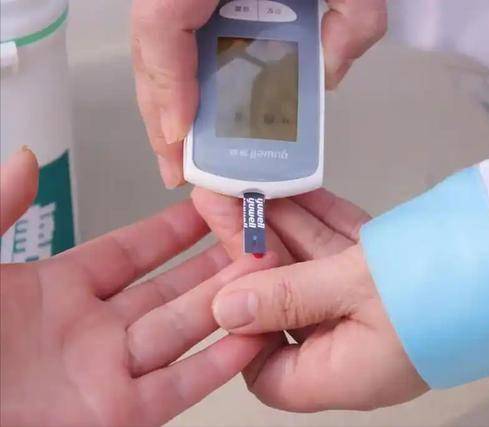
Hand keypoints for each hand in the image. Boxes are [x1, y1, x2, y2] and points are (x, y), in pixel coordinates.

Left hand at [0, 148, 275, 426]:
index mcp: (50, 292)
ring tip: (270, 275)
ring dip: (227, 304)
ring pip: (183, 332)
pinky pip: (178, 387)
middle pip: (168, 289)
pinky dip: (218, 363)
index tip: (207, 206)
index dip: (170, 229)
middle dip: (214, 262)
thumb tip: (26, 158)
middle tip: (256, 236)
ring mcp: (105, 375)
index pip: (129, 252)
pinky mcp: (115, 417)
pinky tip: (253, 335)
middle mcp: (88, 332)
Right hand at [131, 0, 386, 187]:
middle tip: (174, 168)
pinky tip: (201, 97)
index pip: (161, 22)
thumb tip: (330, 73)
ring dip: (169, 94)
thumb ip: (357, 18)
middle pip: (151, 43)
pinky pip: (180, 26)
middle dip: (161, 111)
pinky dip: (186, 66)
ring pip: (160, 38)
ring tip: (181, 147)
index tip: (180, 138)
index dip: (167, 86)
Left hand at [191, 188, 427, 411]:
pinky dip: (322, 220)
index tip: (224, 282)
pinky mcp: (392, 272)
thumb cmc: (447, 286)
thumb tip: (226, 308)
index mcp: (342, 372)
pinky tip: (295, 189)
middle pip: (287, 301)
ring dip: (284, 226)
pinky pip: (344, 249)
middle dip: (256, 252)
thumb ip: (287, 296)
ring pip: (314, 267)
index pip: (268, 370)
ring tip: (248, 186)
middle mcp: (355, 345)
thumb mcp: (354, 290)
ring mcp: (375, 307)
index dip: (241, 331)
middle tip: (223, 205)